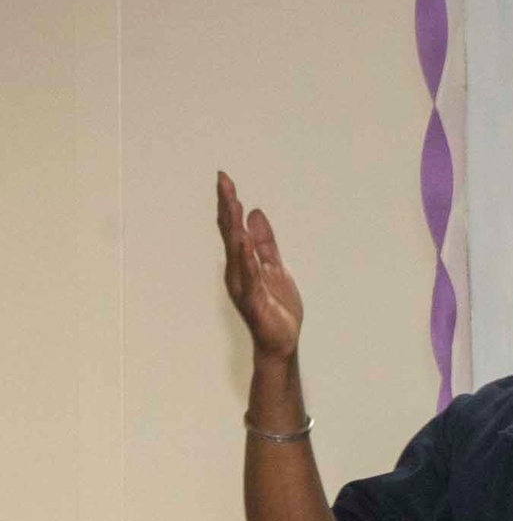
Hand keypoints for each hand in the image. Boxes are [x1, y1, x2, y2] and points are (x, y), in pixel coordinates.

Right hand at [217, 171, 303, 360]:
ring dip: (234, 226)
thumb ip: (265, 242)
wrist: (282, 342)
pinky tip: (243, 241)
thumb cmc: (276, 308)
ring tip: (233, 203)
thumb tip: (255, 213)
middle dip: (227, 206)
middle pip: (230, 233)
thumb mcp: (275, 266)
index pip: (233, 227)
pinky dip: (246, 258)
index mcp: (242, 262)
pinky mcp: (253, 300)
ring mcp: (243, 285)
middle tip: (223, 180)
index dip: (229, 203)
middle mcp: (237, 271)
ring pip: (236, 251)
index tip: (224, 178)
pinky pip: (250, 275)